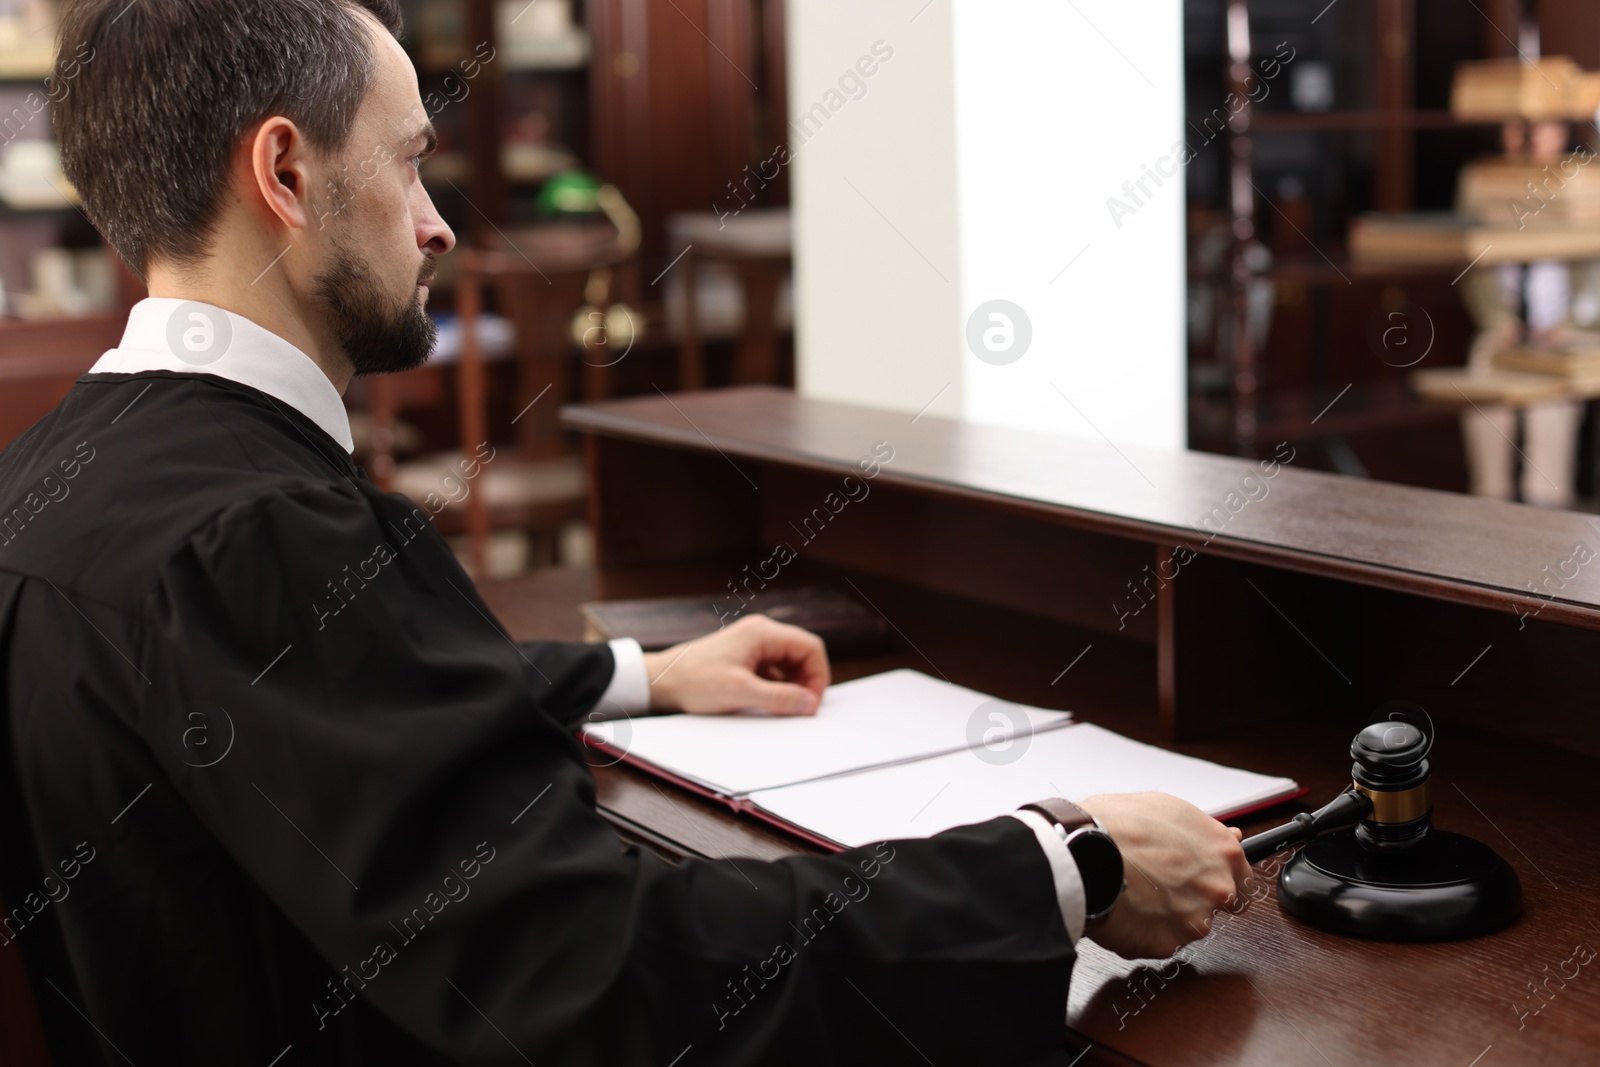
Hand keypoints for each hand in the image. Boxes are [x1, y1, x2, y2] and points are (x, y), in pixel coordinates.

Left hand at [642, 614, 829, 715]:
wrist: (661, 681)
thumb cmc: (695, 681)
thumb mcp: (740, 692)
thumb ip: (779, 698)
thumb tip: (811, 704)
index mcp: (763, 633)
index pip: (810, 647)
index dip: (818, 676)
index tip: (811, 703)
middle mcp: (761, 634)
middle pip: (802, 654)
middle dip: (807, 682)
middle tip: (801, 709)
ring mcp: (753, 645)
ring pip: (789, 664)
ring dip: (793, 686)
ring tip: (784, 708)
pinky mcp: (745, 659)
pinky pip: (774, 671)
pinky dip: (778, 687)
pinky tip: (769, 704)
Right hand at [1075, 792, 1250, 959]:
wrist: (1081, 854)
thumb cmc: (1116, 825)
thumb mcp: (1166, 808)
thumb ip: (1203, 830)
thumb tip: (1227, 836)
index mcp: (1221, 852)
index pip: (1243, 879)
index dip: (1219, 878)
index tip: (1205, 879)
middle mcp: (1216, 889)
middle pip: (1217, 906)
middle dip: (1193, 898)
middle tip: (1159, 883)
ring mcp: (1193, 921)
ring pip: (1186, 925)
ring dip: (1166, 915)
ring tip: (1133, 892)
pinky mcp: (1166, 945)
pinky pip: (1158, 942)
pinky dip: (1143, 931)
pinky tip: (1124, 908)